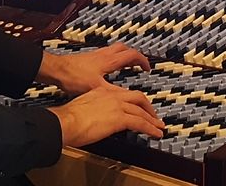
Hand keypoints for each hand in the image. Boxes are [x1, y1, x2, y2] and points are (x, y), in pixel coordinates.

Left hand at [36, 43, 150, 94]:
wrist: (56, 70)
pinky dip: (113, 59)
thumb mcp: (97, 88)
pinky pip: (106, 54)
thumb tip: (129, 98)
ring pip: (115, 50)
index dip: (143, 61)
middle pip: (125, 49)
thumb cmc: (74, 78)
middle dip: (134, 56)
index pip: (132, 55)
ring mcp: (96, 54)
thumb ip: (115, 92)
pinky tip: (108, 70)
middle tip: (139, 65)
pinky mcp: (88, 57)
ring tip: (126, 66)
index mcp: (110, 60)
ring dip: (124, 56)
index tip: (148, 69)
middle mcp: (104, 54)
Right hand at [48, 87, 164, 146]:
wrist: (66, 121)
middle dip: (148, 107)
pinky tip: (155, 134)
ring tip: (159, 127)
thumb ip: (92, 109)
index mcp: (102, 90)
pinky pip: (140, 123)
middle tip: (154, 116)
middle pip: (137, 98)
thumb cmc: (68, 118)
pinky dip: (150, 129)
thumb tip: (96, 118)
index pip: (124, 94)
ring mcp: (117, 106)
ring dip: (152, 120)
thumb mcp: (82, 107)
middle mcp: (112, 95)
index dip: (133, 101)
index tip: (138, 107)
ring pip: (141, 111)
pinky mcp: (120, 118)